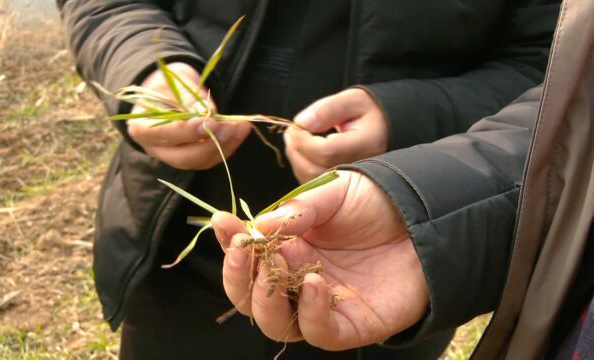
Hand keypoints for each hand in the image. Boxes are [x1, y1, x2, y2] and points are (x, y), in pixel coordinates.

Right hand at [127, 62, 250, 169]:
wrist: (167, 92)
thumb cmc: (166, 84)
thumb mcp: (174, 81)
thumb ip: (188, 97)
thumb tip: (207, 112)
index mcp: (141, 128)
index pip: (163, 135)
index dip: (187, 131)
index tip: (210, 122)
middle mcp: (156, 148)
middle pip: (182, 157)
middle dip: (210, 144)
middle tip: (231, 127)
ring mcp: (174, 156)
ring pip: (200, 161)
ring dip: (225, 146)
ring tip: (242, 126)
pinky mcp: (191, 158)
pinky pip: (210, 159)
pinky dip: (228, 146)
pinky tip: (240, 131)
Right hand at [211, 171, 427, 349]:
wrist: (427, 216)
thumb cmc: (377, 203)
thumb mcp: (333, 193)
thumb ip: (297, 210)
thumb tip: (256, 227)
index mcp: (289, 248)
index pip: (249, 256)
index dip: (231, 244)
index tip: (223, 223)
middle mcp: (299, 279)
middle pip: (252, 297)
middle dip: (239, 277)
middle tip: (243, 251)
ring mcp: (324, 305)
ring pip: (277, 322)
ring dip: (267, 298)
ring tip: (279, 265)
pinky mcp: (352, 324)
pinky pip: (321, 333)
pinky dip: (311, 313)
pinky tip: (316, 283)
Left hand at [285, 89, 388, 182]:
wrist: (380, 129)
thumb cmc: (365, 112)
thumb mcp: (351, 101)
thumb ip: (327, 109)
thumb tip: (301, 122)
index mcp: (366, 145)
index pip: (326, 151)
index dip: (304, 140)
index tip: (296, 125)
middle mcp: (359, 169)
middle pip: (315, 169)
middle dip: (296, 149)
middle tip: (292, 130)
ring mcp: (349, 181)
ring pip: (310, 179)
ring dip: (296, 158)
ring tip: (297, 138)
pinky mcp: (338, 187)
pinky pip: (311, 183)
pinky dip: (300, 166)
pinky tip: (304, 150)